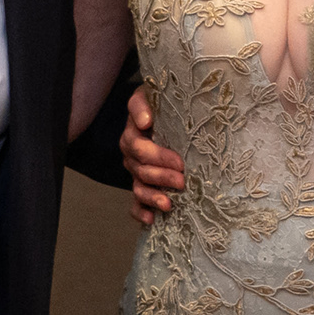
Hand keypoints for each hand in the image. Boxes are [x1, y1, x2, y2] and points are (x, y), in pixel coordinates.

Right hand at [120, 86, 184, 225]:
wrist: (165, 110)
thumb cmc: (163, 102)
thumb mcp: (151, 94)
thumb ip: (142, 104)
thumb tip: (143, 121)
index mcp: (133, 132)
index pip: (137, 147)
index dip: (157, 157)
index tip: (179, 161)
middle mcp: (132, 153)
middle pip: (140, 169)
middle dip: (161, 177)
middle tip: (182, 180)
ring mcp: (136, 170)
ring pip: (138, 187)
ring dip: (152, 197)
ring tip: (169, 204)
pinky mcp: (142, 183)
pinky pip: (135, 202)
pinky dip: (140, 212)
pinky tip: (151, 220)